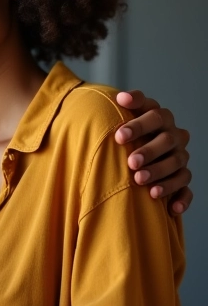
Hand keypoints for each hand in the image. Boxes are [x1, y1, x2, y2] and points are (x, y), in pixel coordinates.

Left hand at [115, 90, 191, 214]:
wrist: (133, 148)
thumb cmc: (125, 131)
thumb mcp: (123, 115)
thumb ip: (124, 105)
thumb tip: (120, 97)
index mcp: (159, 118)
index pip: (154, 115)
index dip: (138, 125)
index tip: (118, 136)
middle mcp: (173, 136)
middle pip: (167, 141)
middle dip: (149, 152)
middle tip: (131, 162)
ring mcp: (179, 157)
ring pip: (177, 165)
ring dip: (160, 173)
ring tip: (140, 181)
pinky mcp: (181, 178)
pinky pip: (186, 188)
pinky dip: (181, 198)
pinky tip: (171, 208)